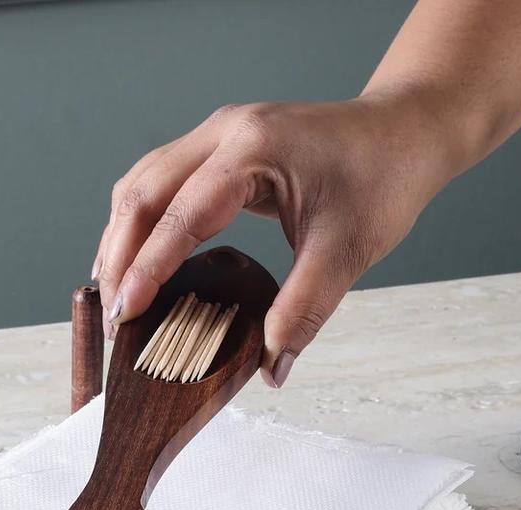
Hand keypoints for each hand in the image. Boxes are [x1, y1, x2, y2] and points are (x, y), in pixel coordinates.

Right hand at [92, 94, 451, 385]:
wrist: (405, 131)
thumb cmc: (384, 177)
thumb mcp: (348, 249)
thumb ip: (304, 310)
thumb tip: (271, 368)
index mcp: (253, 149)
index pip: (181, 213)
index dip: (148, 268)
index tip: (126, 315)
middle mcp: (224, 133)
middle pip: (143, 192)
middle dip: (120, 256)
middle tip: (114, 316)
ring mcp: (219, 135)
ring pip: (143, 183)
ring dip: (122, 237)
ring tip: (114, 292)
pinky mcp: (221, 148)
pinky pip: (162, 181)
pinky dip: (142, 222)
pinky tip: (139, 257)